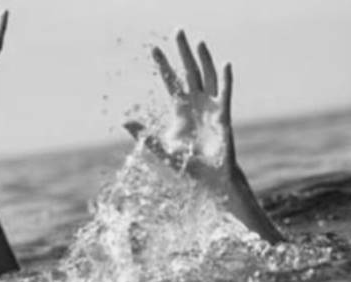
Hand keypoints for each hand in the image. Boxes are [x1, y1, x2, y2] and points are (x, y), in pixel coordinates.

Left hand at [124, 30, 235, 190]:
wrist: (209, 180)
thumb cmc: (187, 165)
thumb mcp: (161, 149)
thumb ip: (144, 135)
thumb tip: (124, 121)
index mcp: (180, 110)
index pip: (170, 81)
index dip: (163, 65)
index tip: (153, 49)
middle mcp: (196, 104)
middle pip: (189, 72)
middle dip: (182, 52)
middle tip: (178, 31)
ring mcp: (210, 108)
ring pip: (207, 77)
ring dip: (204, 60)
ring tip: (199, 42)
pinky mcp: (223, 116)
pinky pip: (225, 94)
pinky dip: (225, 79)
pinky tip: (226, 64)